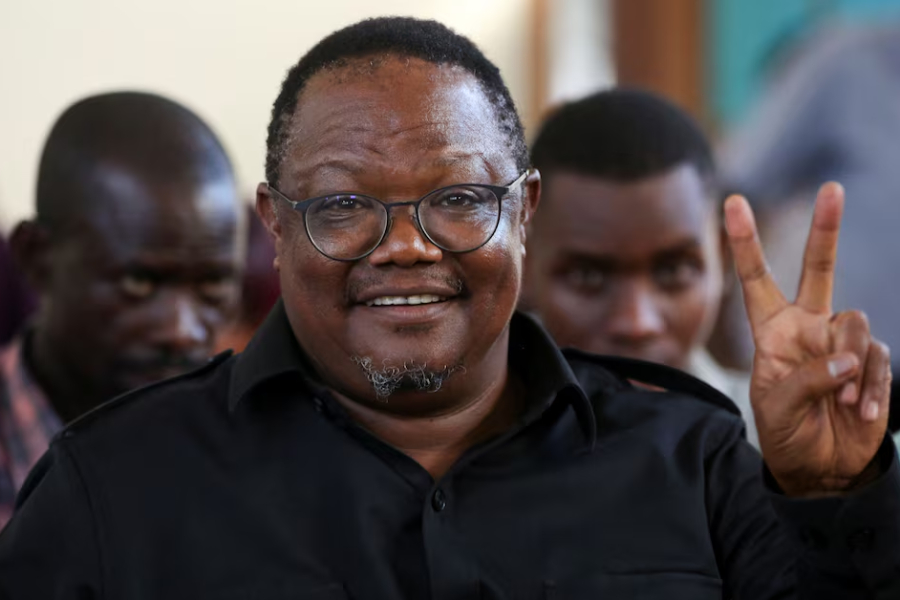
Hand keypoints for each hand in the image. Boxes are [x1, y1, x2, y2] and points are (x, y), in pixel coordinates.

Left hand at [725, 182, 890, 496]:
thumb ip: (805, 378)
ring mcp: (842, 342)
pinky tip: (861, 412)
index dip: (746, 242)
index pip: (756, 279)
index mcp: (772, 332)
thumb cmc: (788, 436)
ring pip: (855, 323)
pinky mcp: (873, 362)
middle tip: (832, 188)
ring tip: (839, 402)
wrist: (824, 469)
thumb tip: (844, 356)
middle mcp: (808, 327)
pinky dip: (871, 387)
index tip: (732, 201)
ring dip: (849, 366)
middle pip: (818, 270)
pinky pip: (878, 359)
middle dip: (825, 230)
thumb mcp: (777, 409)